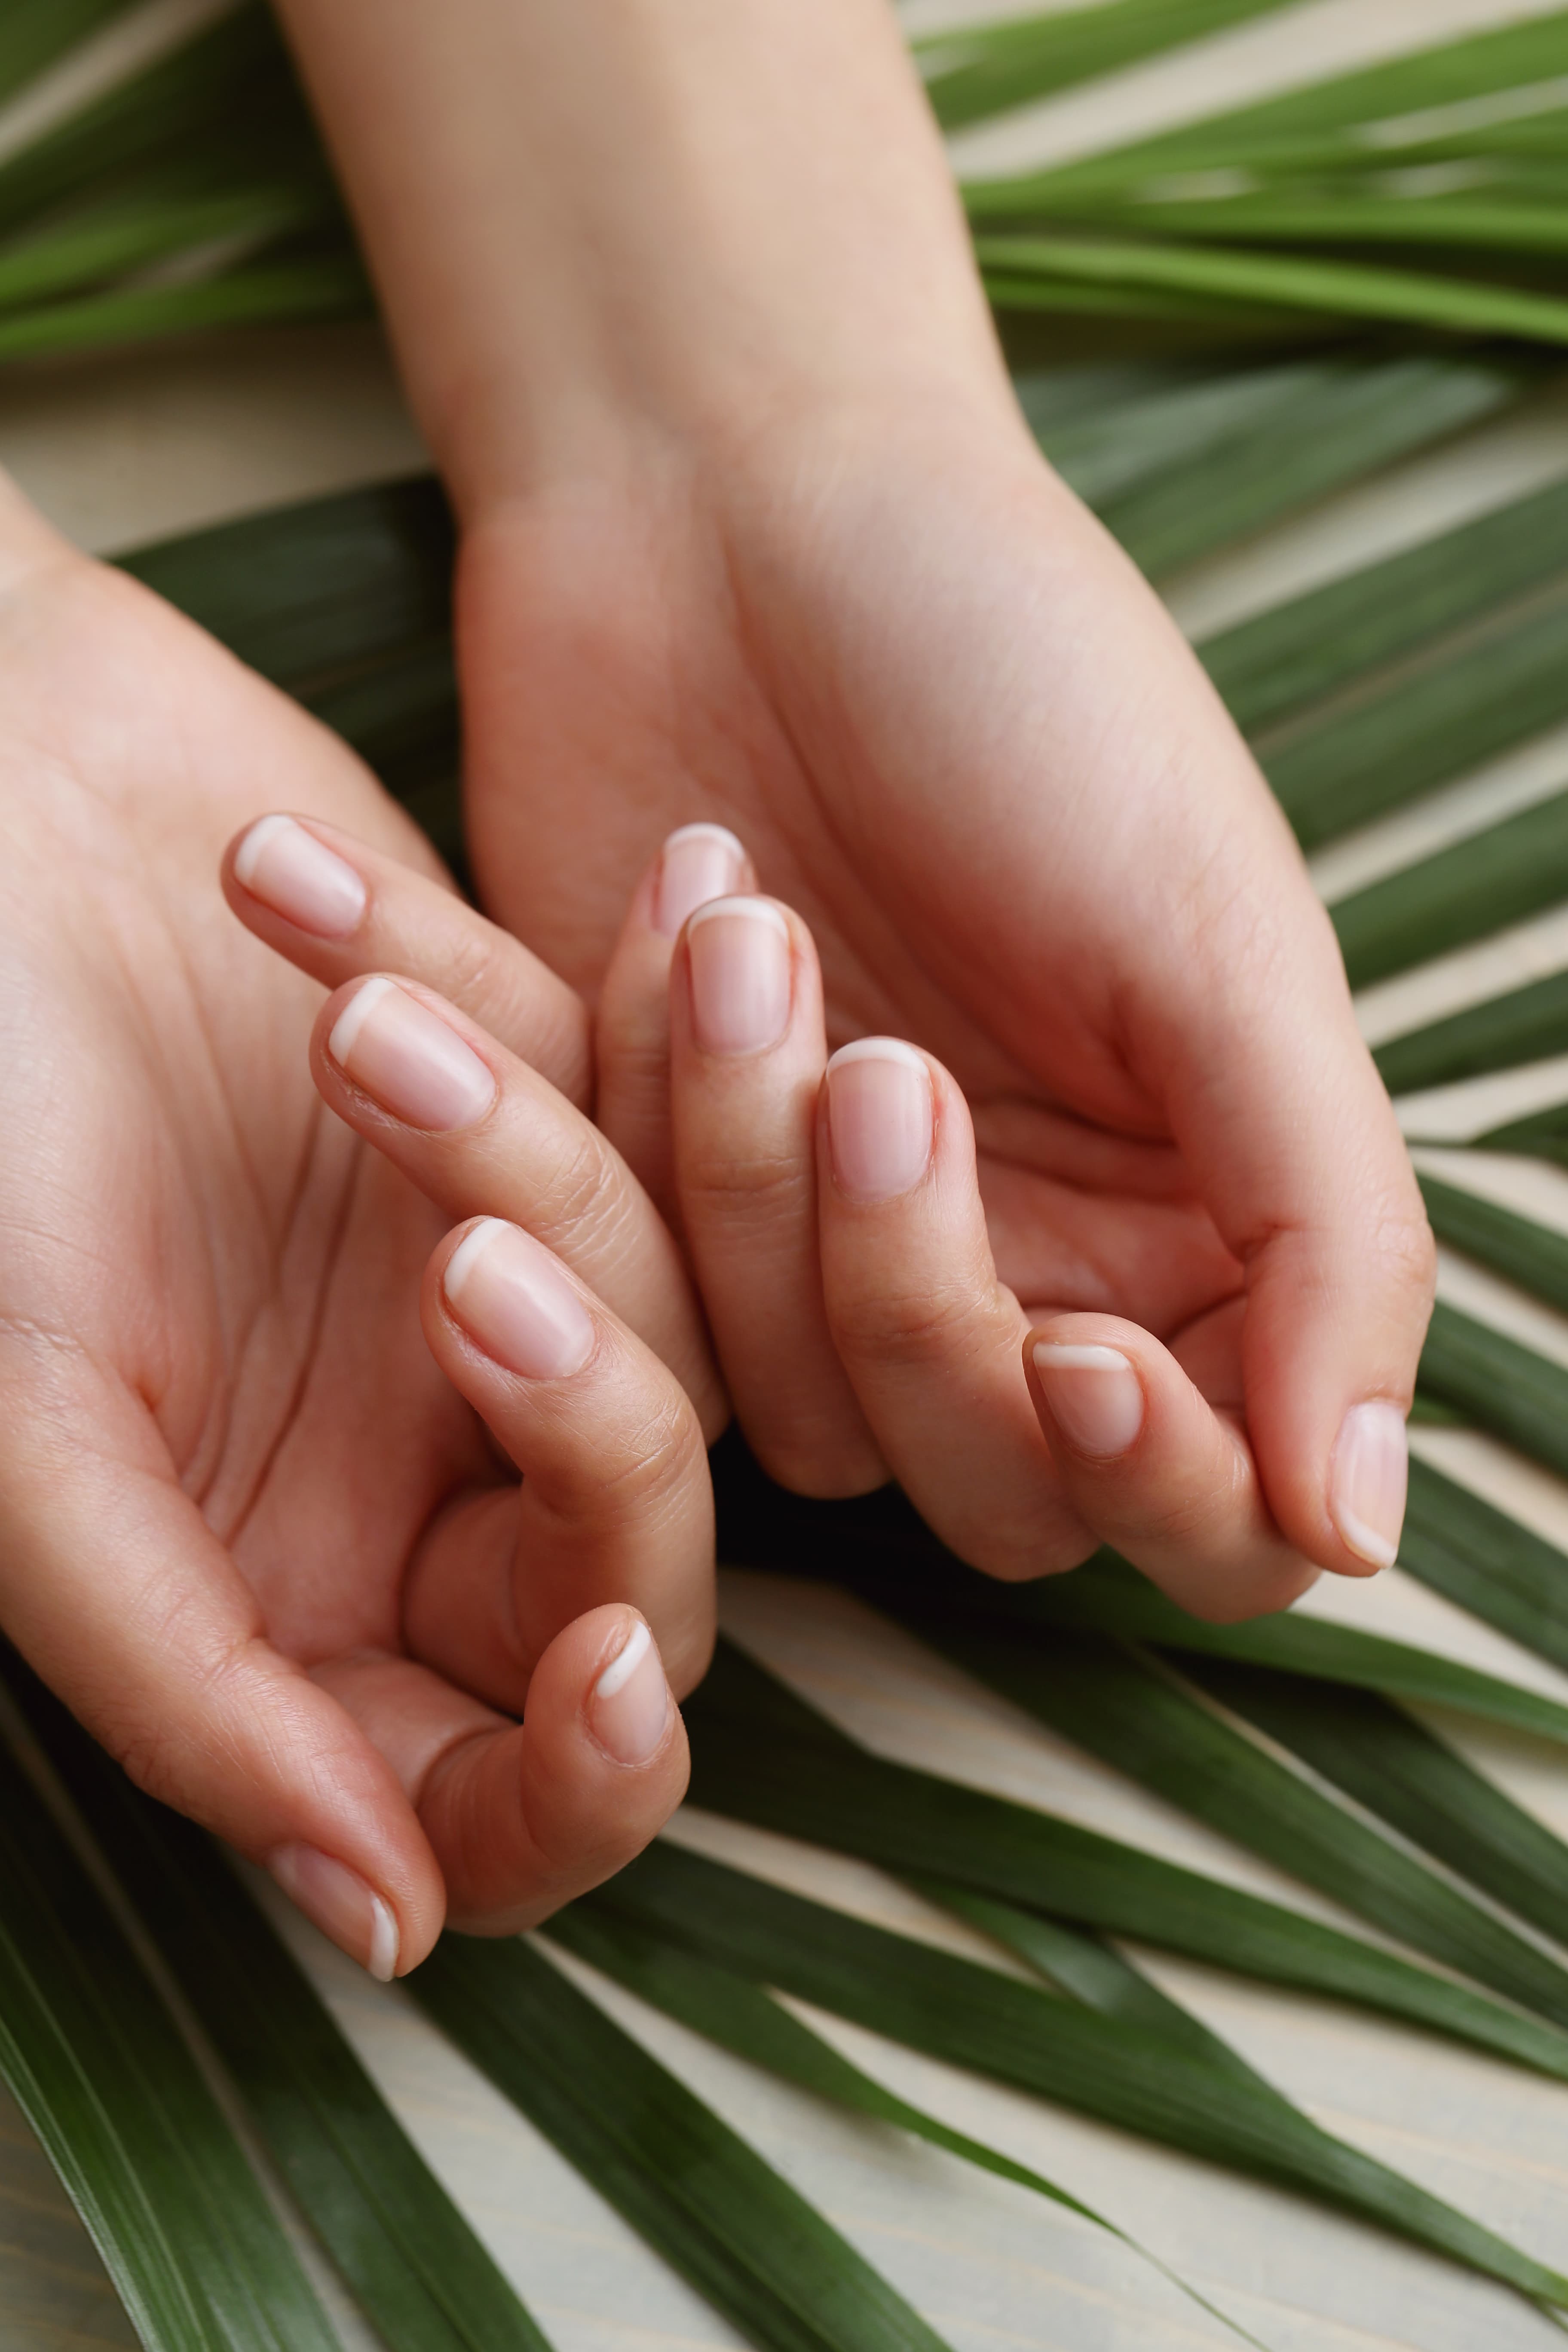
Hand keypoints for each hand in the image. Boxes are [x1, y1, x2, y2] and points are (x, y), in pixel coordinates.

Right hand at [0, 476, 714, 1973]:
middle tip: (459, 1262)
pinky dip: (656, 1033)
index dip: (575, 1785)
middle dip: (588, 1427)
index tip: (610, 1683)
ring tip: (369, 1023)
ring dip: (545, 1173)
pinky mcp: (559, 1118)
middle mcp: (413, 1468)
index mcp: (279, 1592)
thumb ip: (188, 1678)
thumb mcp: (19, 1420)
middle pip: (626, 1561)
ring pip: (673, 1323)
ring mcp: (497, 1289)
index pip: (490, 1791)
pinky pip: (684, 1130)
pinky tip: (663, 906)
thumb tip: (383, 1928)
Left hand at [465, 414, 1430, 1596]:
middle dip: (914, 1297)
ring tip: (740, 926)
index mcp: (1197, 1223)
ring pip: (789, 1411)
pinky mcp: (651, 1196)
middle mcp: (1021, 1268)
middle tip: (878, 1064)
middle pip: (987, 1491)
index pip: (1219, 1518)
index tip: (1077, 1352)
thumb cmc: (1013, 685)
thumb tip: (1362, 1521)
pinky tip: (650, 920)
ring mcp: (823, 1249)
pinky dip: (617, 1124)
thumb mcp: (1218, 940)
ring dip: (744, 1179)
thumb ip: (1325, 1232)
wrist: (734, 511)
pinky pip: (626, 1296)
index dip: (1154, 1483)